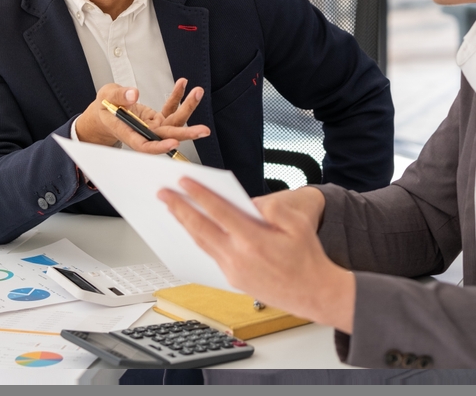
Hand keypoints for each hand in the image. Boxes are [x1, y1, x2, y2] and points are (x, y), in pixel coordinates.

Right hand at [75, 79, 209, 154]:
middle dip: (186, 133)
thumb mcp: (106, 96)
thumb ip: (119, 96)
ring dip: (187, 107)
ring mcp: (152, 126)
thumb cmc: (104, 107)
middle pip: (166, 135)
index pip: (144, 144)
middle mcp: (143, 132)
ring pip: (174, 121)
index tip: (173, 142)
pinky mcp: (157, 119)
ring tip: (197, 92)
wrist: (106, 112)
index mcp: (128, 132)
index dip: (159, 146)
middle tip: (204, 130)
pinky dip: (177, 97)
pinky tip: (183, 84)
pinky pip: (170, 108)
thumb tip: (133, 94)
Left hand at [158, 178, 354, 333]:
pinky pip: (209, 254)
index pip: (219, 212)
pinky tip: (192, 229)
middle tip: (163, 193)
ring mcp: (233, 271)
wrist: (312, 293)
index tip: (184, 182)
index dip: (199, 195)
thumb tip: (250, 203)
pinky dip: (197, 239)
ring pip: (201, 243)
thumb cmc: (307, 257)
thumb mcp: (299, 225)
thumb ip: (274, 209)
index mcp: (254, 241)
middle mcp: (239, 257)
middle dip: (179, 208)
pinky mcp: (232, 279)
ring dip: (183, 224)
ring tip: (171, 208)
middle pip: (201, 228)